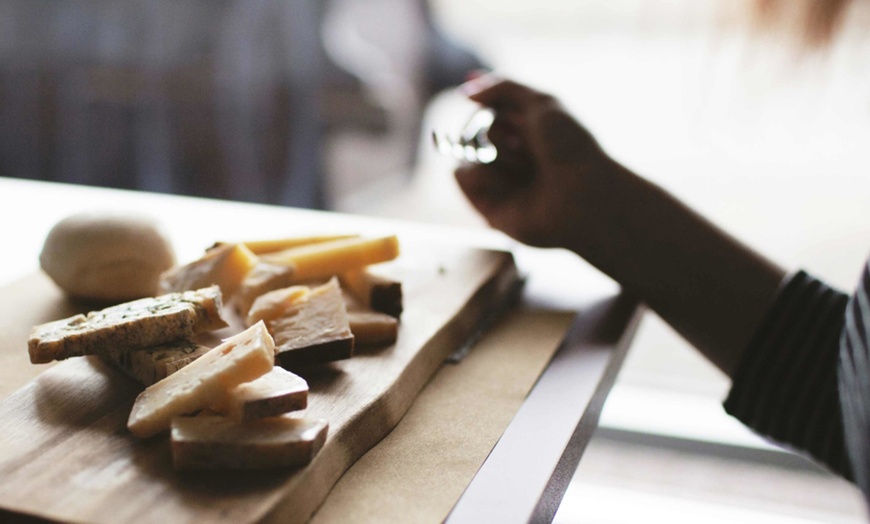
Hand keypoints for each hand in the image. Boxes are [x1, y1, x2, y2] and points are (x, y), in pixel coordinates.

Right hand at [454, 77, 616, 251]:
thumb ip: (502, 88)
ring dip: (498, 154)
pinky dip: (484, 175)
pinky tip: (511, 188)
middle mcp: (510, 155)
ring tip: (527, 172)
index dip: (496, 107)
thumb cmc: (569, 149)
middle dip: (498, 131)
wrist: (581, 197)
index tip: (521, 117)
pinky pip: (461, 173)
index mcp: (527, 131)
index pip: (490, 107)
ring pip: (467, 148)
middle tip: (529, 146)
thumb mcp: (542, 102)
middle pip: (475, 126)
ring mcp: (496, 179)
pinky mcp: (484, 204)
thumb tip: (464, 92)